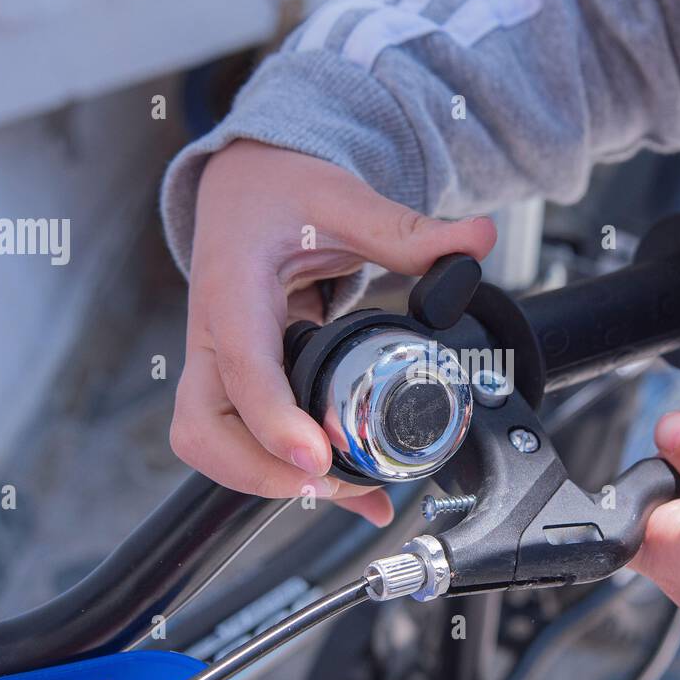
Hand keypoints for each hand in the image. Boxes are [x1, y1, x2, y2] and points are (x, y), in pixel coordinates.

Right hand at [170, 140, 496, 524]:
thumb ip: (406, 229)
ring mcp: (217, 365)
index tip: (317, 459)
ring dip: (270, 481)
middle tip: (331, 479)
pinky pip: (240, 440)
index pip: (244, 367)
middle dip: (259, 471)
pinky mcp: (232, 383)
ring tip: (354, 492)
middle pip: (203, 430)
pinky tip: (342, 486)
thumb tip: (477, 238)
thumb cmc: (280, 192)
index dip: (275, 421)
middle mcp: (213, 335)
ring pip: (211, 445)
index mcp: (233, 288)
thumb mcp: (342, 199)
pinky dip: (281, 471)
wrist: (242, 186)